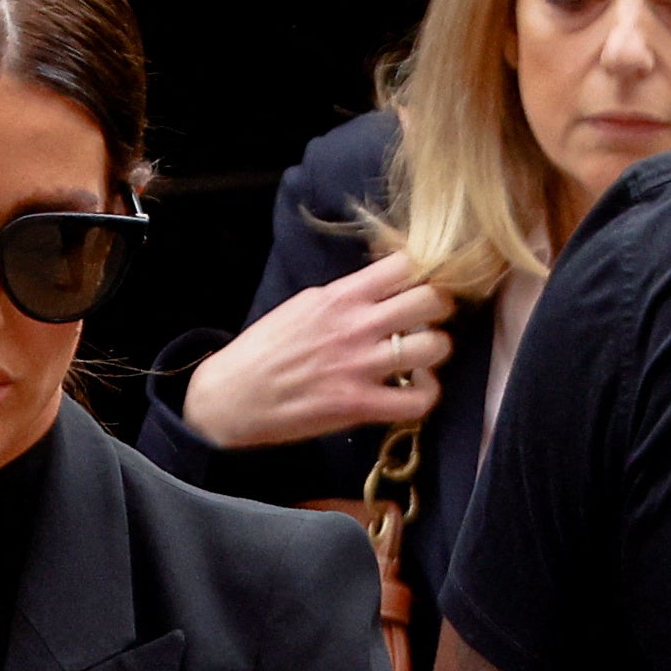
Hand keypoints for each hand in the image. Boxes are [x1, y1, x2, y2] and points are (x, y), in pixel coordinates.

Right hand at [180, 251, 456, 449]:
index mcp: (339, 297)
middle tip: (429, 319)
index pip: (404, 265)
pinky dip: (425, 392)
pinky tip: (412, 388)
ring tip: (421, 356)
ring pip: (434, 346)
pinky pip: (419, 399)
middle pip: (431, 300)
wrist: (230, 397)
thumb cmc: (263, 352)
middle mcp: (355, 326)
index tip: (418, 284)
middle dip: (439, 307)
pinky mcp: (358, 405)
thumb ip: (343, 297)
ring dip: (435, 350)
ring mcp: (360, 367)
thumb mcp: (301, 306)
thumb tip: (381, 289)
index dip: (422, 273)